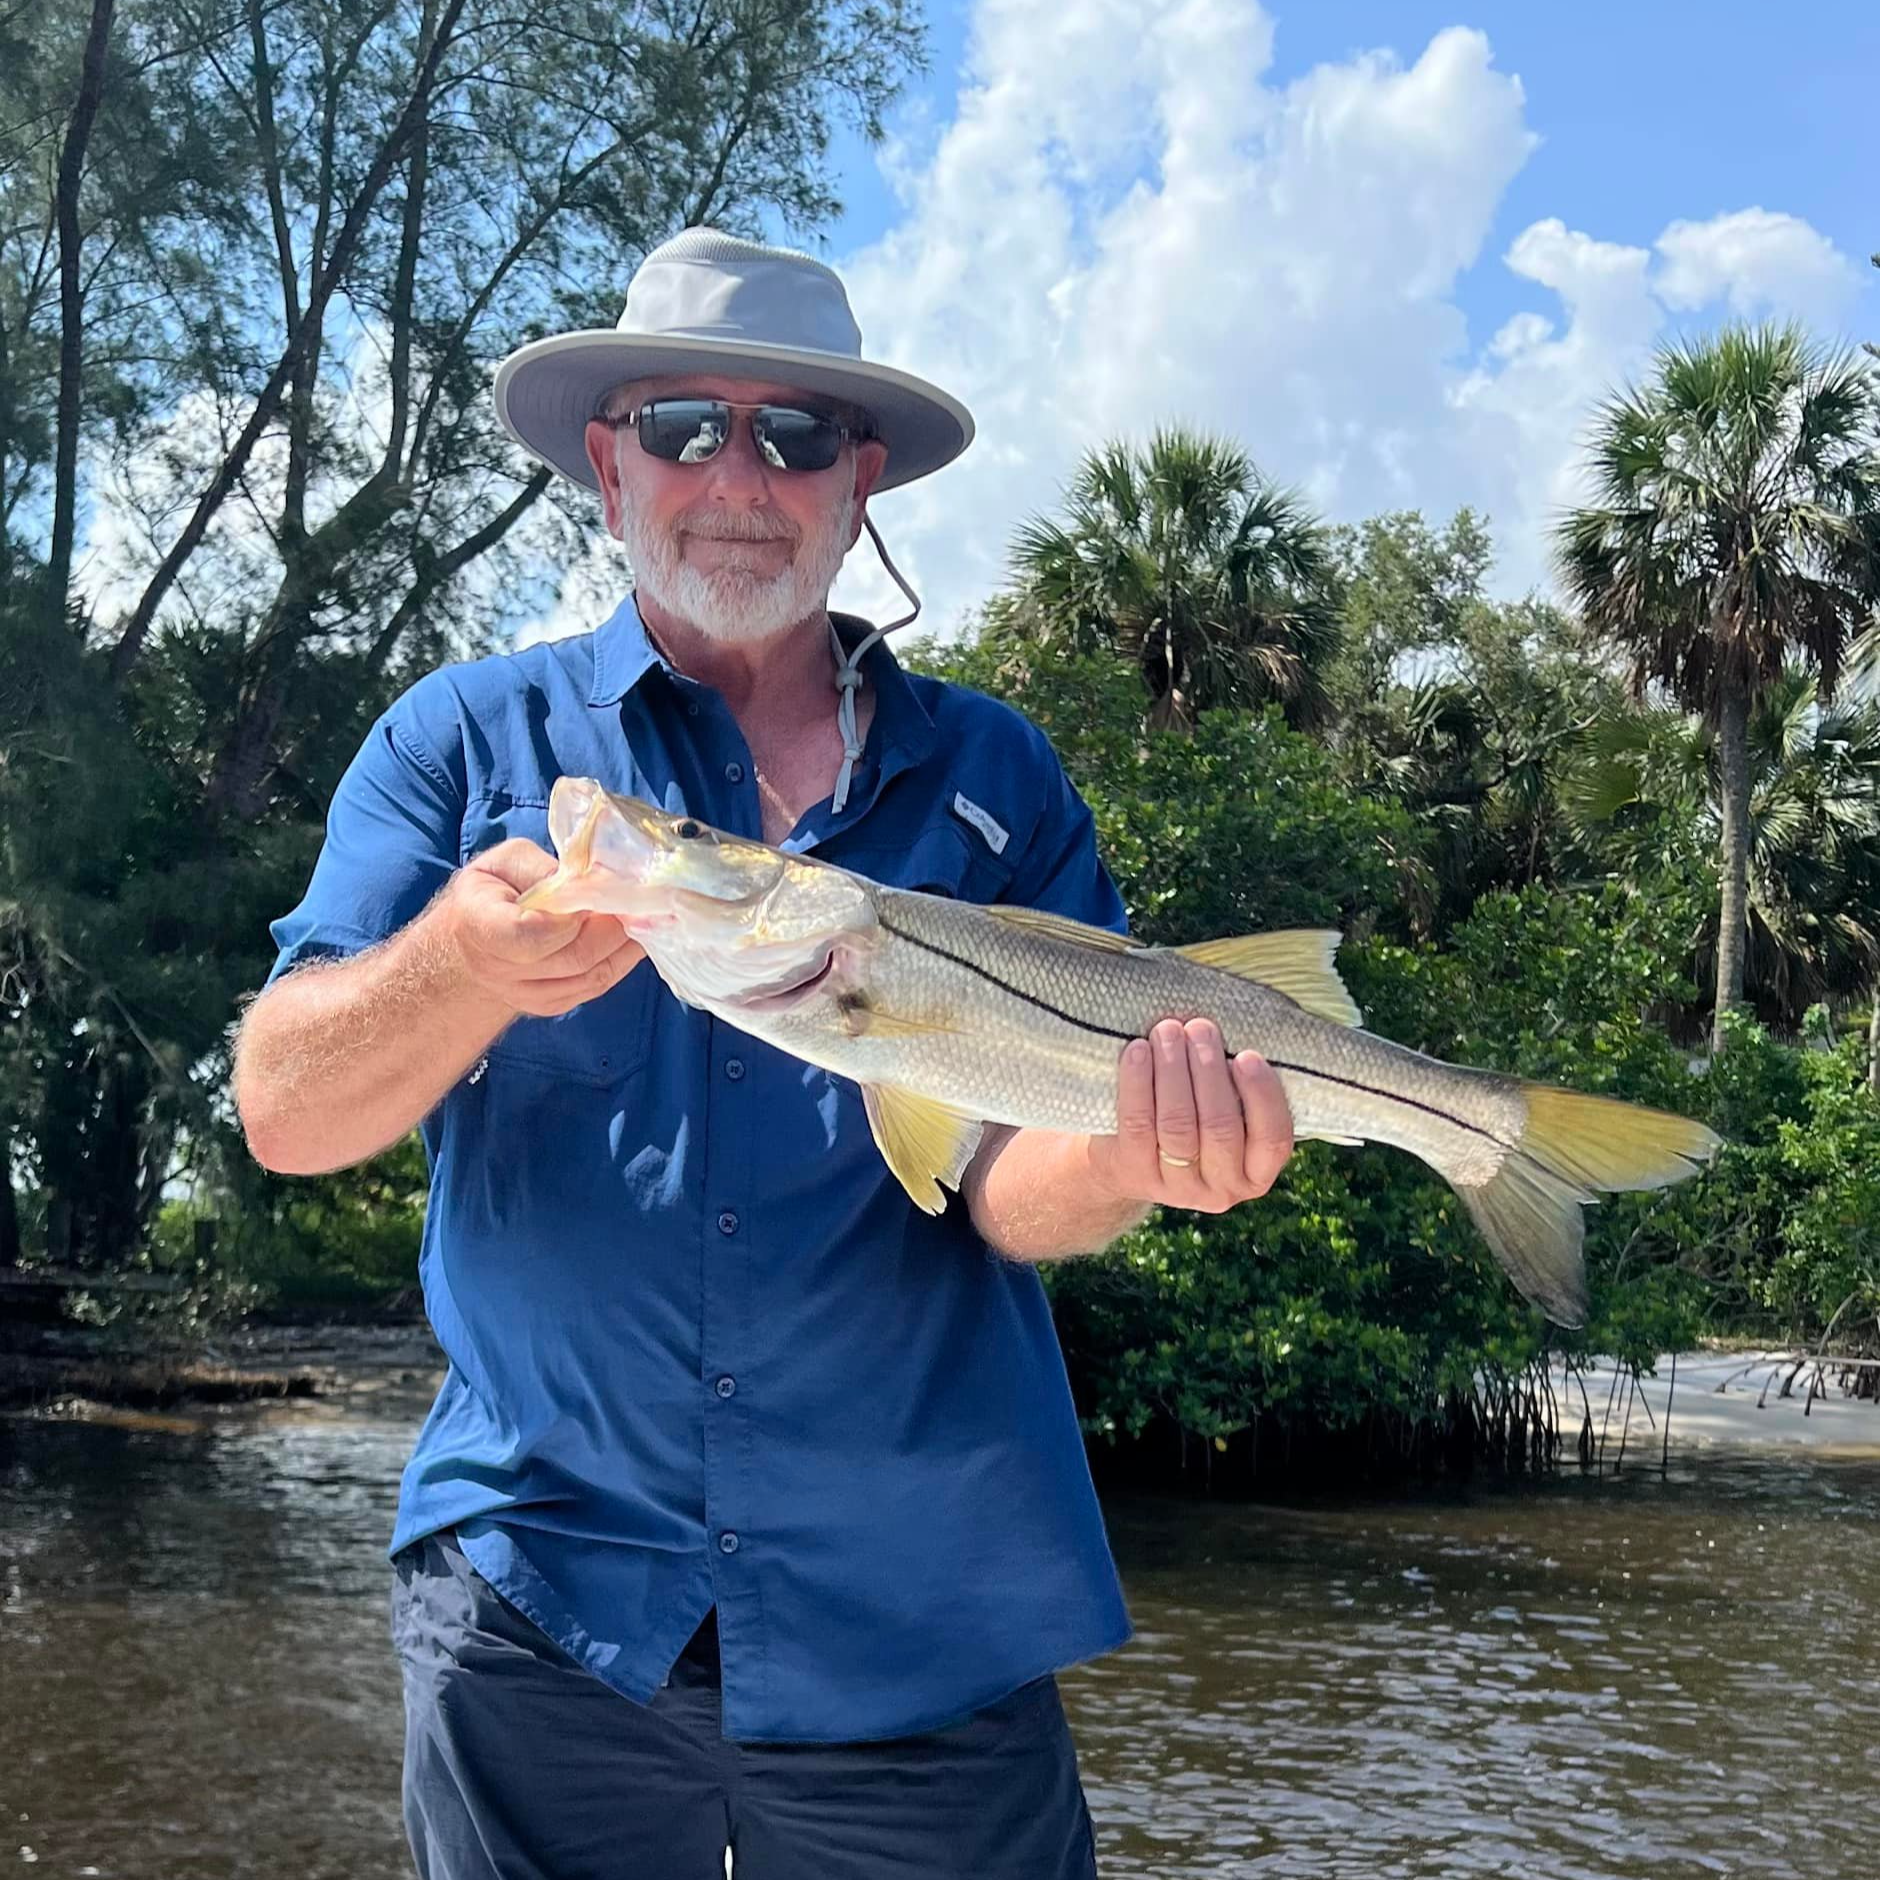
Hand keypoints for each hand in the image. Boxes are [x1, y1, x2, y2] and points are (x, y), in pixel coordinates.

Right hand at [439, 839, 642, 1017]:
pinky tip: (633, 937)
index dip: (569, 919)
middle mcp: (497, 969)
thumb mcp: (506, 862)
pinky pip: (594, 987)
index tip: (593, 895)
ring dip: (625, 946)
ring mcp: (523, 995)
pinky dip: (620, 961)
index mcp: (479, 924)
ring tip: (646, 917)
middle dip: (613, 928)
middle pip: (573, 957)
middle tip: (639, 902)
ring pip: (590, 976)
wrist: (471, 944)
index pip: (527, 936)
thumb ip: (544, 868)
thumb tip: (590, 879)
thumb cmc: (490, 892)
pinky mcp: (548, 1006)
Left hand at [1086, 1018, 1293, 1213]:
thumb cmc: (1193, 1116)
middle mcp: (1221, 1189)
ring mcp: (1176, 1187)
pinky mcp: (1135, 1173)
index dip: (1262, 1096)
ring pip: (1178, 1125)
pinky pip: (1138, 1124)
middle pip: (1220, 1128)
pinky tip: (1138, 1051)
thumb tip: (1244, 1028)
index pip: (1273, 1138)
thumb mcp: (1225, 1112)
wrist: (1127, 1157)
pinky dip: (1138, 1083)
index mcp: (1256, 1173)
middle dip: (1209, 1071)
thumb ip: (1238, 1086)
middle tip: (1200, 1028)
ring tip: (1168, 1031)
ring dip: (1173, 1071)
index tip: (1247, 1055)